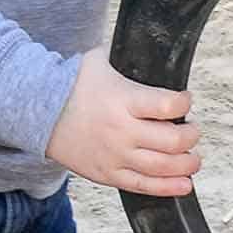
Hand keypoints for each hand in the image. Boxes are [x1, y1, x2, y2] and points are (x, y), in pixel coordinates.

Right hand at [46, 47, 199, 195]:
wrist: (38, 113)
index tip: (185, 100)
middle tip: (192, 130)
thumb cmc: (71, 85)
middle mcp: (122, 130)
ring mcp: (115, 155)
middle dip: (191, 135)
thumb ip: (125, 57)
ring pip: (162, 166)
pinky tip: (185, 184)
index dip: (184, 102)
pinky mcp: (108, 174)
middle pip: (173, 140)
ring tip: (193, 158)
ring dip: (187, 164)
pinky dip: (168, 187)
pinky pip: (143, 185)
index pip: (169, 106)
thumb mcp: (98, 61)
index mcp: (123, 100)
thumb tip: (148, 44)